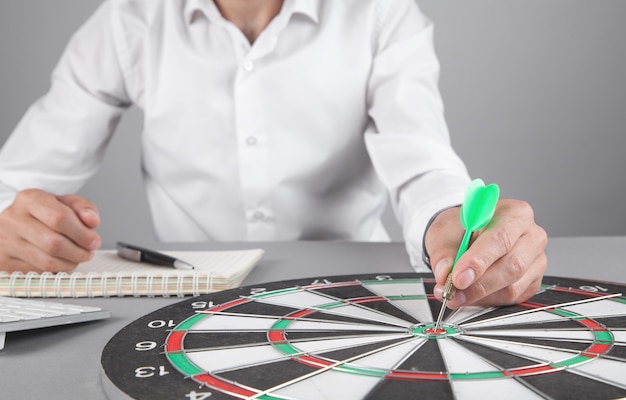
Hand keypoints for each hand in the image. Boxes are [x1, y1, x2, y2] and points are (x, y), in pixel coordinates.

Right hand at [0, 189, 101, 272]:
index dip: (82, 233)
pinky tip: (61, 262)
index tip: (94, 241)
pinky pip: (38, 272)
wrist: (16, 221)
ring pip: (47, 261)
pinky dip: (56, 270)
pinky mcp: (5, 261)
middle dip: (79, 251)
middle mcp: (13, 220)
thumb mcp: (65, 202)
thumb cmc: (44, 212)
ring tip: (78, 257)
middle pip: (54, 243)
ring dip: (70, 263)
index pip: (60, 218)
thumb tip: (92, 221)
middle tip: (88, 252)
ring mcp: (6, 242)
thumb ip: (83, 208)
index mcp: (29, 199)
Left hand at [425, 199, 547, 307]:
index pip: (501, 238)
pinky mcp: (532, 282)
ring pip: (512, 287)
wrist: (466, 236)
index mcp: (514, 213)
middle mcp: (531, 236)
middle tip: (452, 291)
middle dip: (478, 284)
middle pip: (512, 265)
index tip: (458, 277)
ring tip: (456, 294)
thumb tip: (444, 273)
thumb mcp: (444, 233)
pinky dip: (487, 301)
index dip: (478, 261)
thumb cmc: (461, 229)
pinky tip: (471, 295)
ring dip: (479, 296)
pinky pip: (512, 298)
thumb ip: (443, 253)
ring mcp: (535, 260)